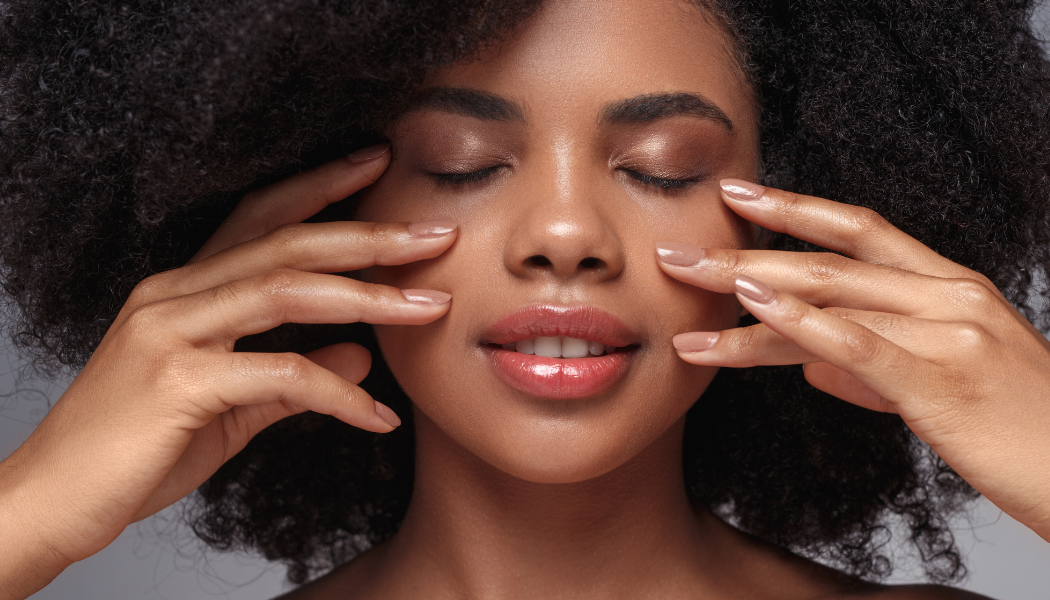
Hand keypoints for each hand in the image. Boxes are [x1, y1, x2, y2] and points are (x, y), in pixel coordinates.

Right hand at [0, 145, 457, 597]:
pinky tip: (380, 419)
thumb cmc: (137, 450)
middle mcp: (174, 295)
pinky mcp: (177, 381)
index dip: (321, 187)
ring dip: (369, 297)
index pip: (262, 218)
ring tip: (431, 306)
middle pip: (287, 243)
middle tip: (437, 233)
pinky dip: (340, 395)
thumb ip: (294, 378)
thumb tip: (361, 356)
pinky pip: (281, 376)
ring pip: (287, 291)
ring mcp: (171, 332)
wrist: (52, 502)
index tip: (379, 165)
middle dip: (369, 234)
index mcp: (184, 290)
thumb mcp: (232, 408)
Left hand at [657, 179, 1049, 541]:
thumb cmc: (1019, 435)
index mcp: (951, 289)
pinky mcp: (942, 378)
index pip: (860, 231)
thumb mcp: (946, 385)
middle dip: (744, 250)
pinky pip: (856, 342)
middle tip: (675, 249)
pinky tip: (750, 308)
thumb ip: (876, 370)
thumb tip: (810, 366)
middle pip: (828, 258)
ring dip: (746, 289)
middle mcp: (950, 295)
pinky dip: (798, 319)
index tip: (736, 193)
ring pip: (830, 295)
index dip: (793, 208)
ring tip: (684, 284)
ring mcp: (949, 330)